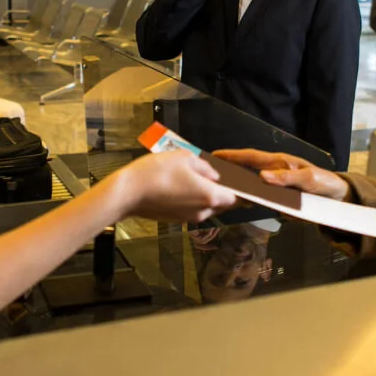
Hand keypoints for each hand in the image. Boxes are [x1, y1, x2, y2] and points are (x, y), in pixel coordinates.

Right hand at [113, 151, 235, 222]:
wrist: (128, 193)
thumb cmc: (156, 172)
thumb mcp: (185, 157)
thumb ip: (205, 166)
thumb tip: (213, 174)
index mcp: (210, 195)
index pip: (237, 198)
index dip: (243, 192)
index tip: (247, 187)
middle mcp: (202, 211)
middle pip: (222, 204)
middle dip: (225, 192)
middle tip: (224, 179)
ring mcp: (188, 217)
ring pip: (206, 207)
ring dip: (206, 195)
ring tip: (198, 179)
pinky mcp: (175, 219)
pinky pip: (191, 209)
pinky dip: (192, 200)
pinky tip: (182, 186)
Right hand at [213, 149, 350, 200]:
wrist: (337, 197)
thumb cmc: (324, 183)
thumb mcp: (308, 179)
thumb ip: (287, 178)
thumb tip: (262, 176)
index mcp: (279, 162)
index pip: (251, 157)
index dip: (232, 156)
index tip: (214, 155)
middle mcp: (273, 171)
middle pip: (246, 168)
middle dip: (227, 168)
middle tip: (207, 172)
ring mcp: (274, 184)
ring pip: (250, 183)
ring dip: (235, 185)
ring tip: (216, 188)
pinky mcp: (278, 197)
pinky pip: (259, 197)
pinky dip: (247, 198)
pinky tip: (237, 201)